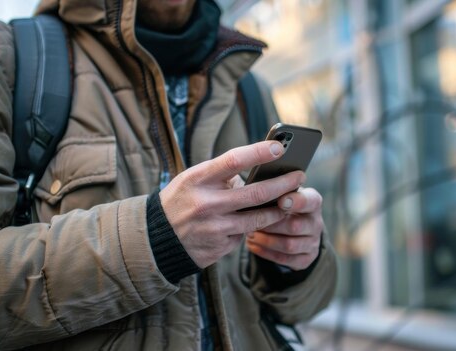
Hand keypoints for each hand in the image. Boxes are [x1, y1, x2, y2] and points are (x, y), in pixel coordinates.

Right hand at [159, 141, 304, 268]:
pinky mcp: (218, 248)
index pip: (233, 160)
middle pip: (256, 193)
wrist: (155, 239)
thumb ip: (221, 176)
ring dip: (278, 211)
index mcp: (198, 179)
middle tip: (299, 176)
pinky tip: (254, 224)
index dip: (259, 152)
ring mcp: (213, 228)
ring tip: (289, 202)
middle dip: (283, 184)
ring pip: (257, 219)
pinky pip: (243, 236)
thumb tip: (258, 173)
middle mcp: (206, 203)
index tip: (279, 147)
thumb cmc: (180, 201)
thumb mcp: (192, 180)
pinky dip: (250, 229)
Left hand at [246, 187, 323, 270]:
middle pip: (295, 226)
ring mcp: (312, 242)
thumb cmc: (282, 204)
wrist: (294, 227)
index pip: (310, 201)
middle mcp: (316, 223)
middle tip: (250, 221)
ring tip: (249, 234)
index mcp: (313, 201)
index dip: (296, 202)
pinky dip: (266, 253)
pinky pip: (285, 259)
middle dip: (271, 225)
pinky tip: (252, 245)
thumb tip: (252, 187)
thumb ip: (274, 189)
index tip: (280, 201)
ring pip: (289, 245)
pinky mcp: (306, 259)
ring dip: (266, 240)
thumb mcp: (283, 192)